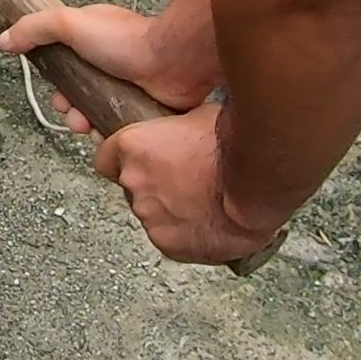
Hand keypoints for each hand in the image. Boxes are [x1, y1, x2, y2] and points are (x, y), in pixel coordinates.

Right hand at [0, 2, 217, 130]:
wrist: (173, 64)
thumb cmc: (126, 40)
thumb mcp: (70, 23)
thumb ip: (34, 29)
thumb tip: (4, 40)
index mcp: (90, 38)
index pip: (60, 61)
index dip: (53, 79)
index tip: (55, 92)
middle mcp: (107, 61)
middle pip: (75, 90)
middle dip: (68, 107)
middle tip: (72, 114)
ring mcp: (124, 85)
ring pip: (93, 110)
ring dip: (84, 122)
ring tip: (88, 127)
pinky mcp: (140, 105)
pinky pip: (116, 124)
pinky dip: (108, 131)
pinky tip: (106, 133)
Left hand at [94, 104, 283, 263]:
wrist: (255, 187)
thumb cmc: (233, 148)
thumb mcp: (199, 115)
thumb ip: (176, 124)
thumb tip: (180, 123)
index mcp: (132, 147)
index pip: (105, 159)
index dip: (123, 161)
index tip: (136, 163)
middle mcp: (134, 183)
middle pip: (133, 187)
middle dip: (154, 185)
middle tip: (185, 181)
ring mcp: (149, 216)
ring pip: (152, 214)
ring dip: (171, 211)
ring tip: (202, 203)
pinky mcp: (168, 244)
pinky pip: (171, 240)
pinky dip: (186, 235)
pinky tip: (207, 223)